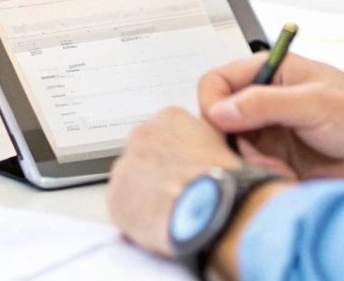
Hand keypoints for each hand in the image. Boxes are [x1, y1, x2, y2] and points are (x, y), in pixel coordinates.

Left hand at [106, 107, 239, 257]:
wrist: (213, 208)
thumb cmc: (226, 181)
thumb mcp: (228, 145)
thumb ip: (209, 142)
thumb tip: (208, 156)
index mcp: (172, 118)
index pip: (167, 132)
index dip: (177, 155)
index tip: (184, 168)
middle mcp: (143, 135)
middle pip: (145, 153)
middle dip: (157, 170)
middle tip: (176, 190)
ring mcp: (125, 164)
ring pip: (131, 179)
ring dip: (145, 191)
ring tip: (169, 211)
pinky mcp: (115, 195)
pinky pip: (122, 204)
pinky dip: (135, 215)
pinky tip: (157, 224)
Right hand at [199, 52, 343, 185]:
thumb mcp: (313, 103)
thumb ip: (263, 104)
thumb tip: (219, 111)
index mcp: (270, 73)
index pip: (217, 82)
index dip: (212, 102)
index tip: (220, 124)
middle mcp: (264, 101)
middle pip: (219, 117)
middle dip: (231, 138)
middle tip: (249, 153)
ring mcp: (269, 133)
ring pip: (231, 147)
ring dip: (248, 160)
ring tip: (277, 168)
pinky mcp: (276, 161)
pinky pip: (249, 168)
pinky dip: (259, 174)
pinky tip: (284, 176)